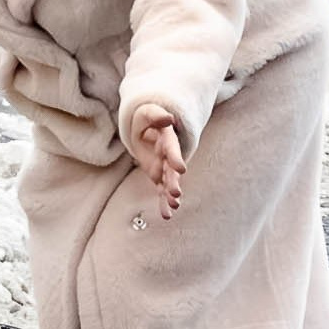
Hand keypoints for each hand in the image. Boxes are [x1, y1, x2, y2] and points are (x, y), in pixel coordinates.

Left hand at [129, 103, 184, 220]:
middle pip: (171, 170)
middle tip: (176, 192)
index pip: (171, 150)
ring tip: (175, 205)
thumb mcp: (148, 113)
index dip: (175, 158)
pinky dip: (163, 203)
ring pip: (168, 183)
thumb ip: (157, 116)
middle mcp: (168, 156)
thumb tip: (167, 118)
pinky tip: (167, 215)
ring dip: (171, 194)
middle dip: (173, 180)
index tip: (180, 169)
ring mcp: (164, 167)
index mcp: (167, 140)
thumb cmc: (147, 119)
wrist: (148, 127)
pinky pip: (161, 191)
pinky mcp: (158, 176)